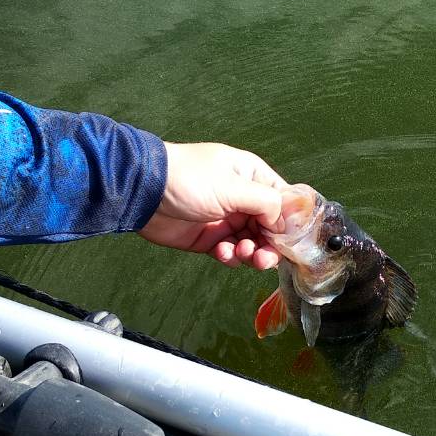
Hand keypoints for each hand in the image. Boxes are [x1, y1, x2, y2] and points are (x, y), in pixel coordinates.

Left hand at [138, 142, 286, 268]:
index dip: (290, 222)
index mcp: (252, 177)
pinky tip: (221, 252)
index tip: (291, 241)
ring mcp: (225, 219)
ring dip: (251, 253)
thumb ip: (267, 203)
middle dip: (270, 245)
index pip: (283, 201)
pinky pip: (230, 252)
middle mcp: (242, 198)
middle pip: (270, 228)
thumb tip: (284, 223)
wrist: (144, 193)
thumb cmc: (190, 180)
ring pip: (252, 243)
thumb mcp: (234, 187)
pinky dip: (230, 256)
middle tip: (263, 258)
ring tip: (241, 253)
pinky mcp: (209, 238)